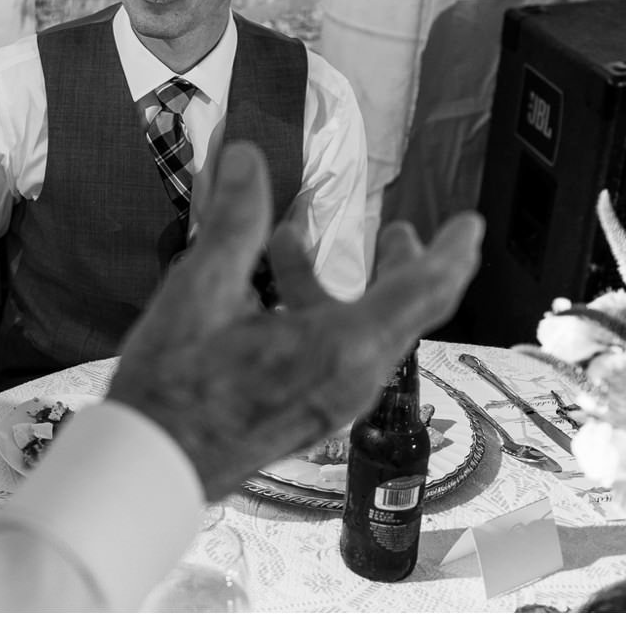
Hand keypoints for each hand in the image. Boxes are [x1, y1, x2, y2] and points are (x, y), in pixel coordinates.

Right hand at [107, 141, 483, 500]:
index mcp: (341, 347)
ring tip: (287, 246)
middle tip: (400, 232)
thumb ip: (234, 220)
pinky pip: (338, 356)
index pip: (425, 292)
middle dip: (398, 265)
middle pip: (401, 313)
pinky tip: (265, 299)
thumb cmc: (178, 387)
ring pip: (363, 333)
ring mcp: (331, 403)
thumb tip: (245, 159)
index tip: (469, 224)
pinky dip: (320, 317)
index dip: (451, 252)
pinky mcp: (308, 415)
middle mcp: (351, 379)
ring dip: (339, 286)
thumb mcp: (201, 290)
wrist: (156, 465)